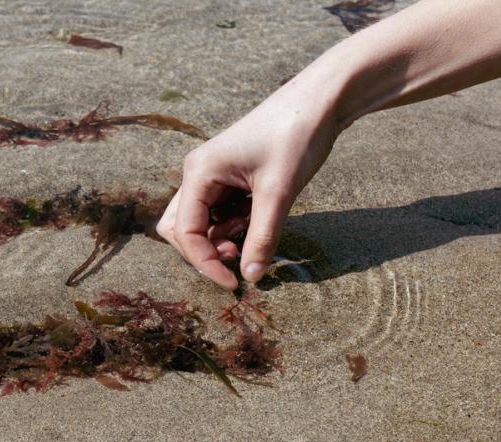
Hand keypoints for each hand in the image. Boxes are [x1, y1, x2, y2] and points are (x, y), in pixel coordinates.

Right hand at [156, 79, 341, 289]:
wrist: (320, 100)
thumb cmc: (296, 136)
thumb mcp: (279, 193)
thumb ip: (262, 238)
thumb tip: (251, 278)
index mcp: (199, 172)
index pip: (185, 232)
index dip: (205, 263)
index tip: (234, 283)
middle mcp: (197, 173)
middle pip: (180, 228)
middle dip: (205, 250)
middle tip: (239, 256)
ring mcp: (211, 174)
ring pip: (199, 222)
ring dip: (220, 238)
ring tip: (253, 232)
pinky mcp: (228, 176)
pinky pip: (218, 212)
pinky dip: (233, 225)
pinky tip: (258, 217)